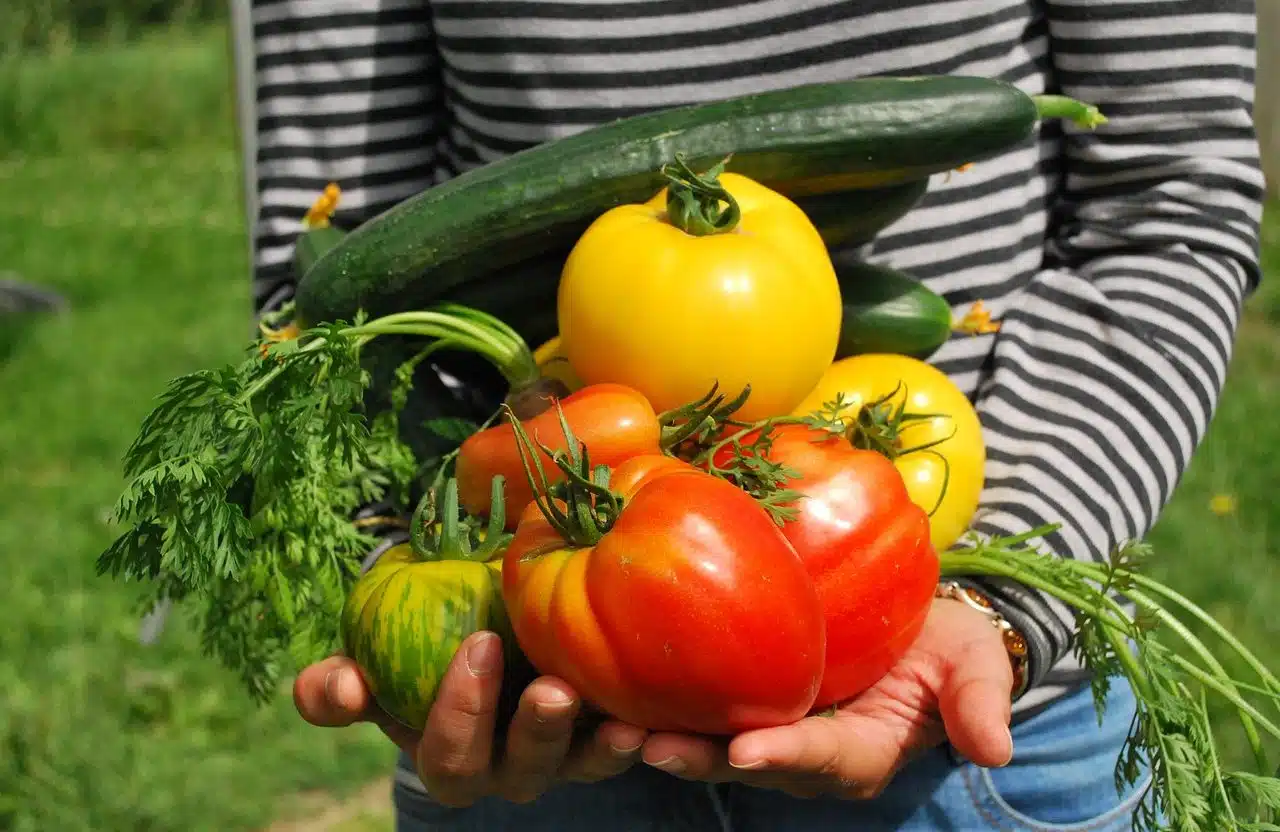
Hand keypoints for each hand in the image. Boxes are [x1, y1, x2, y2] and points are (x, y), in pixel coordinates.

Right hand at [292, 630, 648, 806]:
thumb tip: (338, 687)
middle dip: (535, 733)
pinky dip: (644, 730)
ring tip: (620, 719)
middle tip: (551, 688)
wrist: (485, 638)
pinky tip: (657, 709)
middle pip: (521, 771)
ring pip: (582, 765)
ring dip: (599, 745)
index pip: (449, 756)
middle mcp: (509, 769)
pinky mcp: (607, 734)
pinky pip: (628, 743)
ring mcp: (563, 757)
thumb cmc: (420, 653)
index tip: (477, 643)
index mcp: (451, 757)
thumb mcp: (375, 666)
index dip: (459, 711)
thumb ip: (340, 686)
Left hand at [638, 597, 1015, 798]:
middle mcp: (808, 753)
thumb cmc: (946, 644)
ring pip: (713, 743)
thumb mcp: (973, 665)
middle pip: (751, 762)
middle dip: (702, 759)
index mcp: (863, 751)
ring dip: (667, 738)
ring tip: (615, 727)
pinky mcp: (744, 698)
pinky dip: (663, 702)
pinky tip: (617, 684)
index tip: (748, 751)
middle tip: (651, 746)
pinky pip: (702, 707)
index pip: (824, 758)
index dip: (787, 756)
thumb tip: (996, 749)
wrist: (915, 624)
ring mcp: (772, 728)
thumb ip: (979, 701)